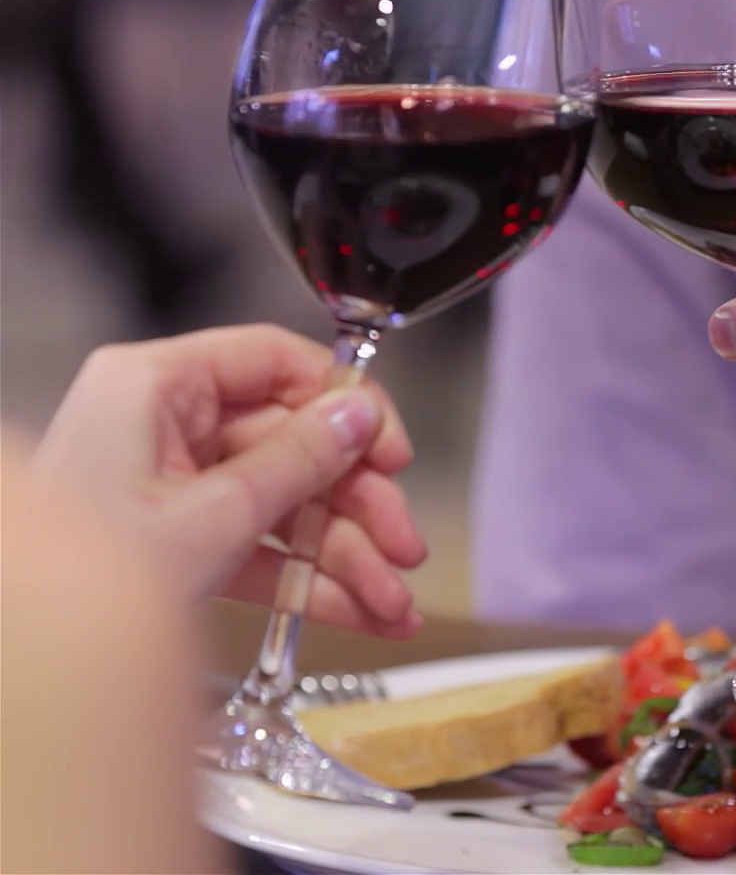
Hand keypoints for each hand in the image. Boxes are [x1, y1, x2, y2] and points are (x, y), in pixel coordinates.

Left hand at [33, 324, 425, 636]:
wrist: (26, 666)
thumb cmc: (80, 585)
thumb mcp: (209, 517)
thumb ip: (294, 462)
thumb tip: (356, 413)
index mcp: (155, 388)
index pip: (274, 362)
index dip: (344, 401)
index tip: (388, 450)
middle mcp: (163, 426)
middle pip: (293, 444)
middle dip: (358, 507)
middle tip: (404, 546)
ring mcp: (171, 483)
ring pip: (285, 504)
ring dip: (346, 556)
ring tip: (392, 604)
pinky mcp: (176, 534)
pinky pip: (260, 544)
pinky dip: (308, 580)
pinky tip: (360, 612)